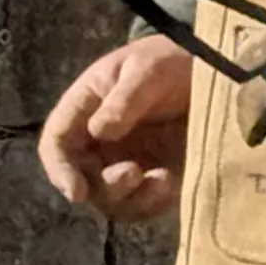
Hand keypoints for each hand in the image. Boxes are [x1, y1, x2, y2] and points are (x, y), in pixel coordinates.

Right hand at [39, 35, 194, 221]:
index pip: (56, 144)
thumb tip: (99, 132)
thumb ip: (123, 100)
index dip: (59, 171)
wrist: (209, 67)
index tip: (76, 192)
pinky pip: (145, 204)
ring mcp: (126, 161)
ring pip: (113, 200)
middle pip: (83, 179)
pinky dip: (154, 203)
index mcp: (84, 110)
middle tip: (133, 173)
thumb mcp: (146, 70)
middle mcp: (98, 142)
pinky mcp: (155, 176)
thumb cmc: (167, 60)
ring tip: (162, 180)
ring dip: (132, 200)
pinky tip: (173, 184)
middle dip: (104, 187)